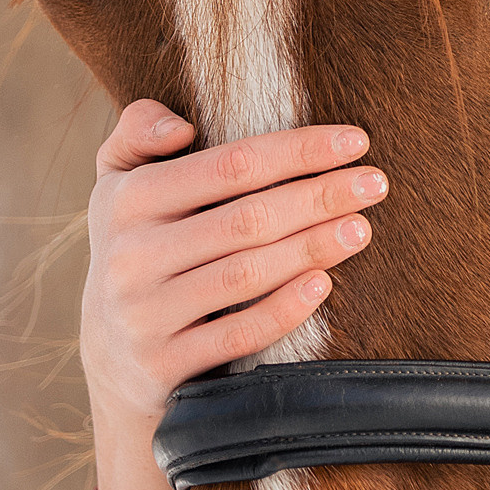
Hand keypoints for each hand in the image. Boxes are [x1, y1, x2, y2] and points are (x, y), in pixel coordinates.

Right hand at [81, 104, 386, 421]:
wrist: (114, 356)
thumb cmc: (139, 248)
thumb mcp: (119, 184)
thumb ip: (138, 133)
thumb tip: (180, 125)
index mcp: (127, 200)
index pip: (231, 165)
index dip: (298, 150)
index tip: (356, 142)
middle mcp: (130, 256)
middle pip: (247, 219)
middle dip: (319, 197)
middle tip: (375, 184)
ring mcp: (145, 314)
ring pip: (245, 275)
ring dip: (311, 248)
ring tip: (361, 229)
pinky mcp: (163, 364)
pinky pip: (237, 334)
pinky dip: (284, 309)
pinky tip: (323, 285)